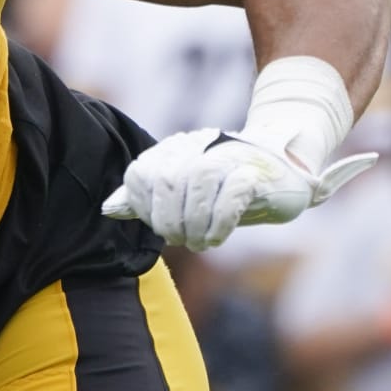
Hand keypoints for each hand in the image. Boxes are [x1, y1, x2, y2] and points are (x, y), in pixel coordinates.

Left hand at [101, 126, 376, 251]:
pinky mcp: (257, 174)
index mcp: (175, 150)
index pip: (141, 174)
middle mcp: (199, 148)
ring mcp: (229, 157)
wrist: (282, 171)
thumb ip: (146, 199)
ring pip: (200, 181)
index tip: (158, 227)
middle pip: (168, 179)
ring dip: (195, 222)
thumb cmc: (225, 187)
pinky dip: (220, 221)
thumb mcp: (182, 194)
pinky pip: (234, 192)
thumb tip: (109, 209)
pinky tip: (216, 237)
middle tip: (180, 240)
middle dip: (168, 219)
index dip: (143, 207)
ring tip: (199, 242)